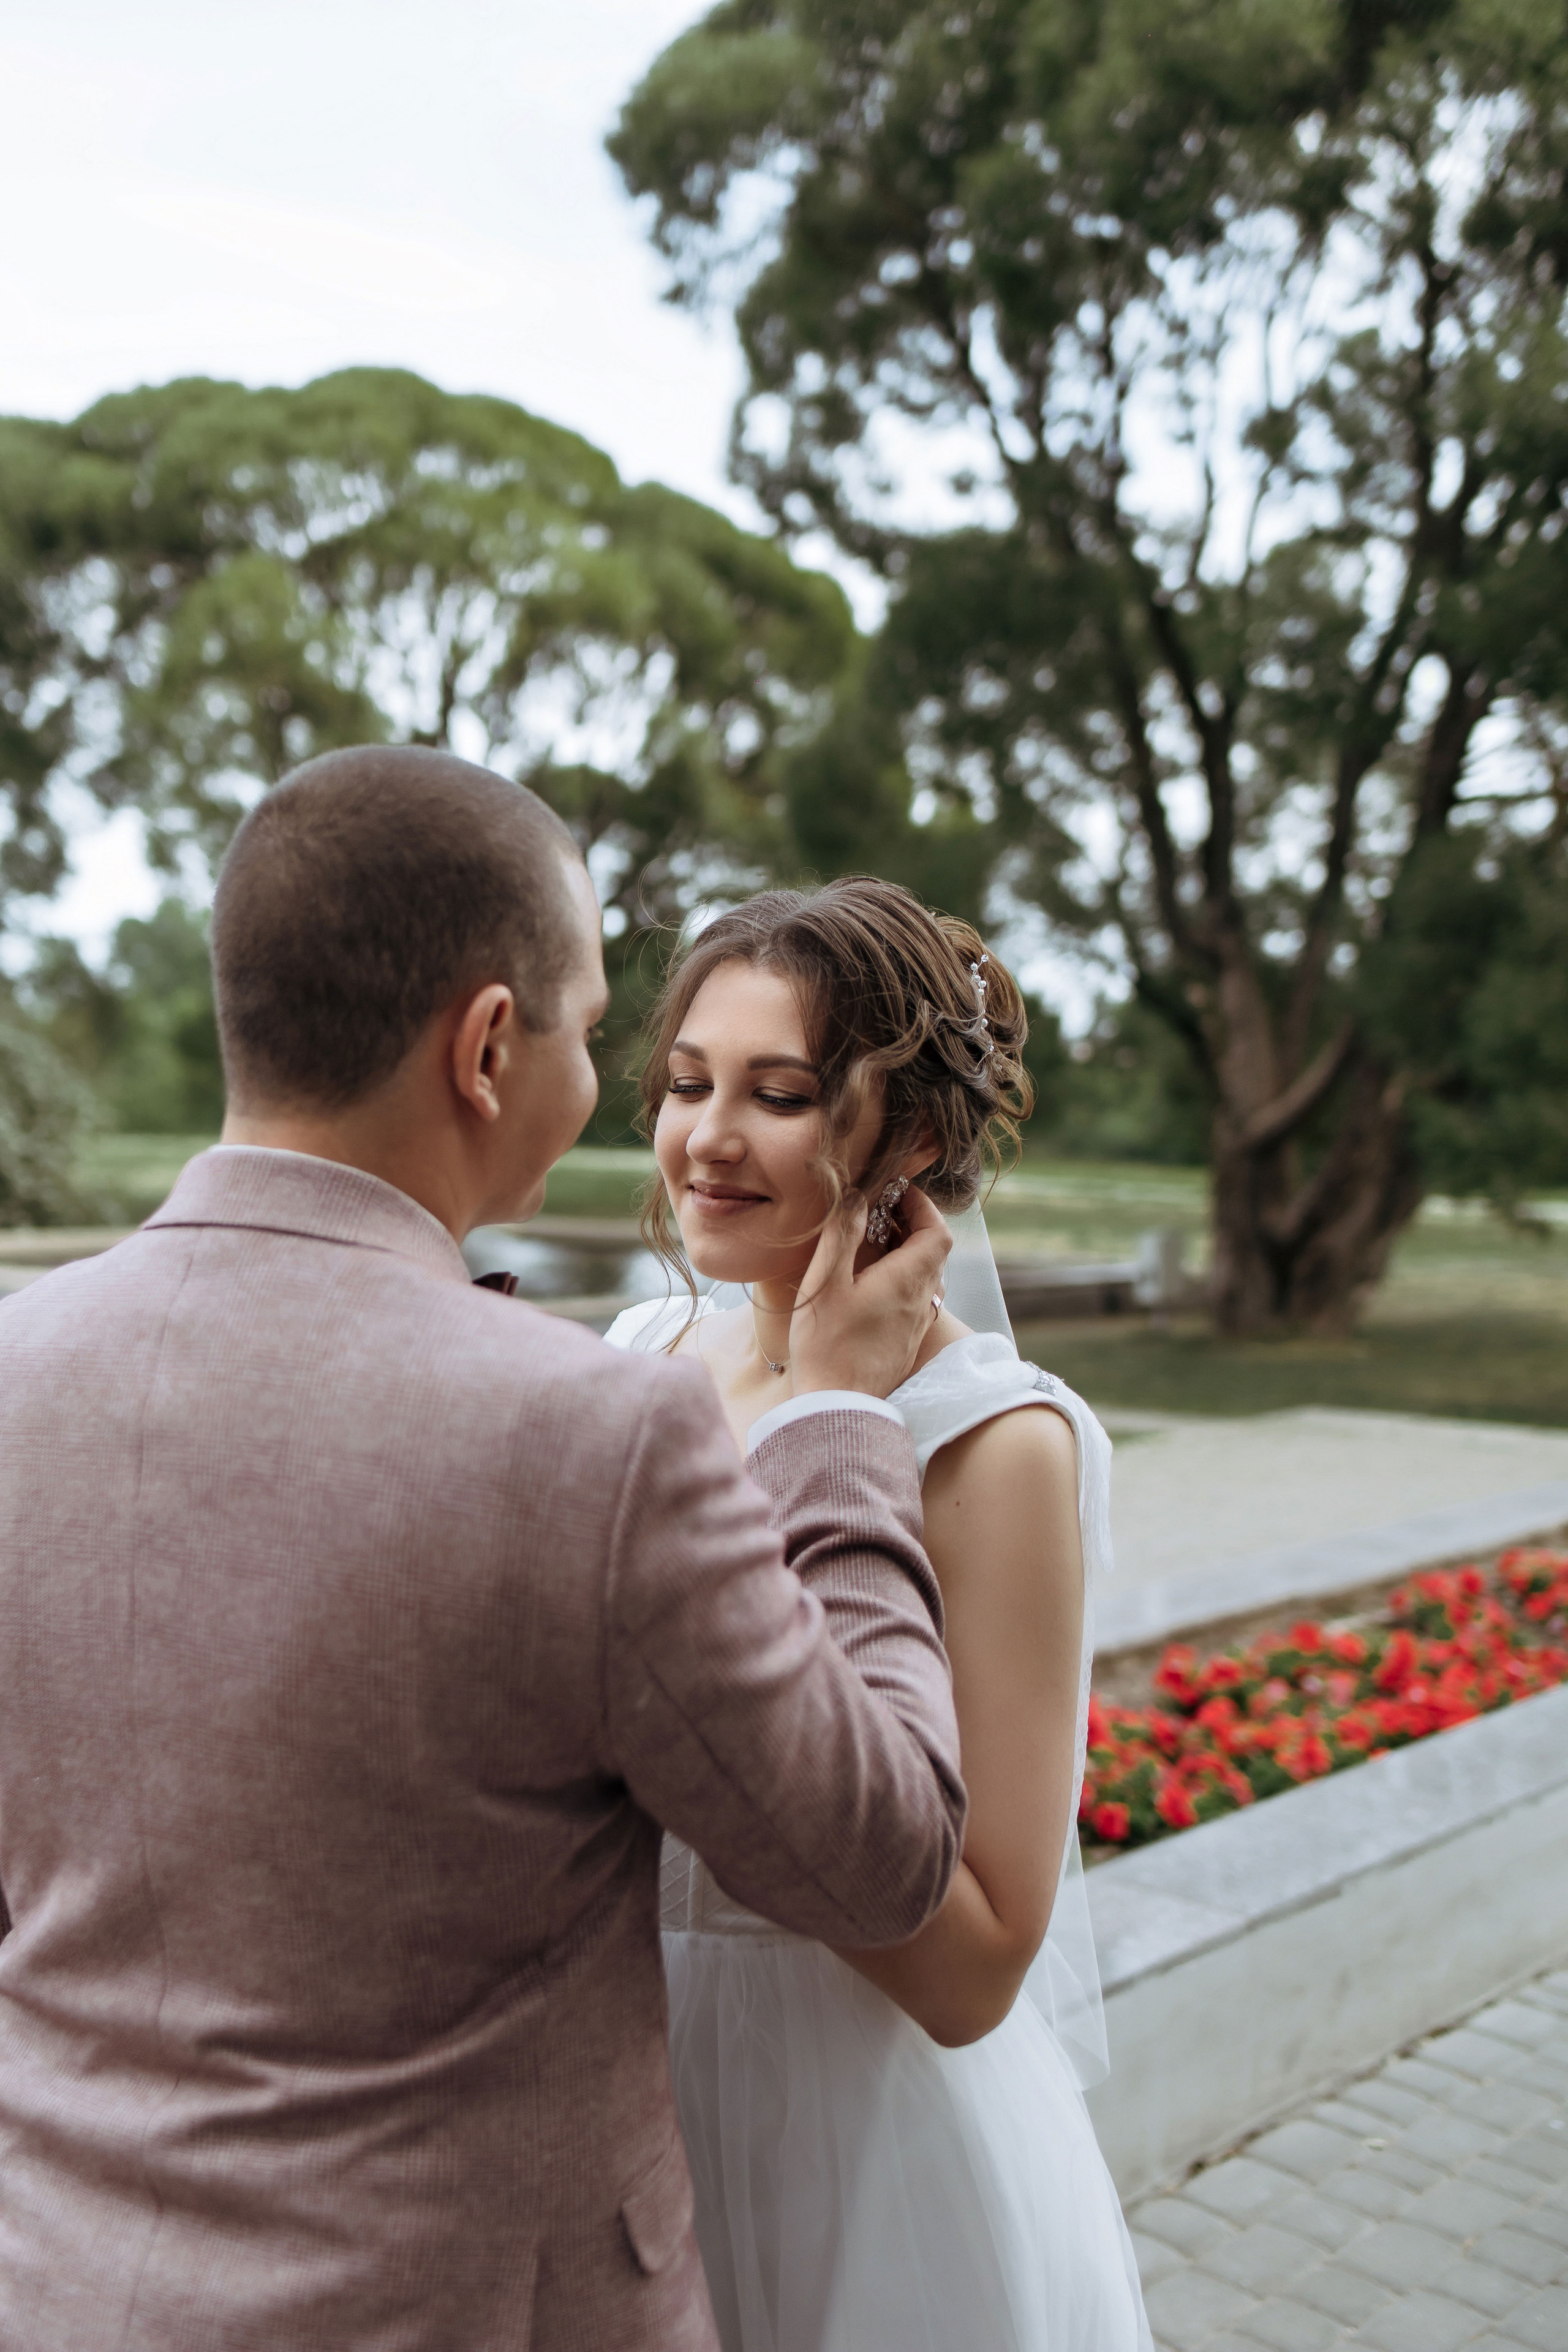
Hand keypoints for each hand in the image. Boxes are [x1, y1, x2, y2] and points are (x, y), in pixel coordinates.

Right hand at [790, 1186, 952, 1399]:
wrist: (837, 1406)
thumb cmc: (827, 1345)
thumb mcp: (826, 1282)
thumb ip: (843, 1235)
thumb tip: (858, 1198)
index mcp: (908, 1280)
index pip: (938, 1231)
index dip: (923, 1206)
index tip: (896, 1192)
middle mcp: (922, 1301)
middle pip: (934, 1251)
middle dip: (912, 1224)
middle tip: (878, 1212)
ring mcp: (916, 1324)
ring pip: (925, 1276)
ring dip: (906, 1252)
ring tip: (871, 1242)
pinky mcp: (905, 1342)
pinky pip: (915, 1298)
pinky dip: (901, 1277)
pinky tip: (869, 1282)